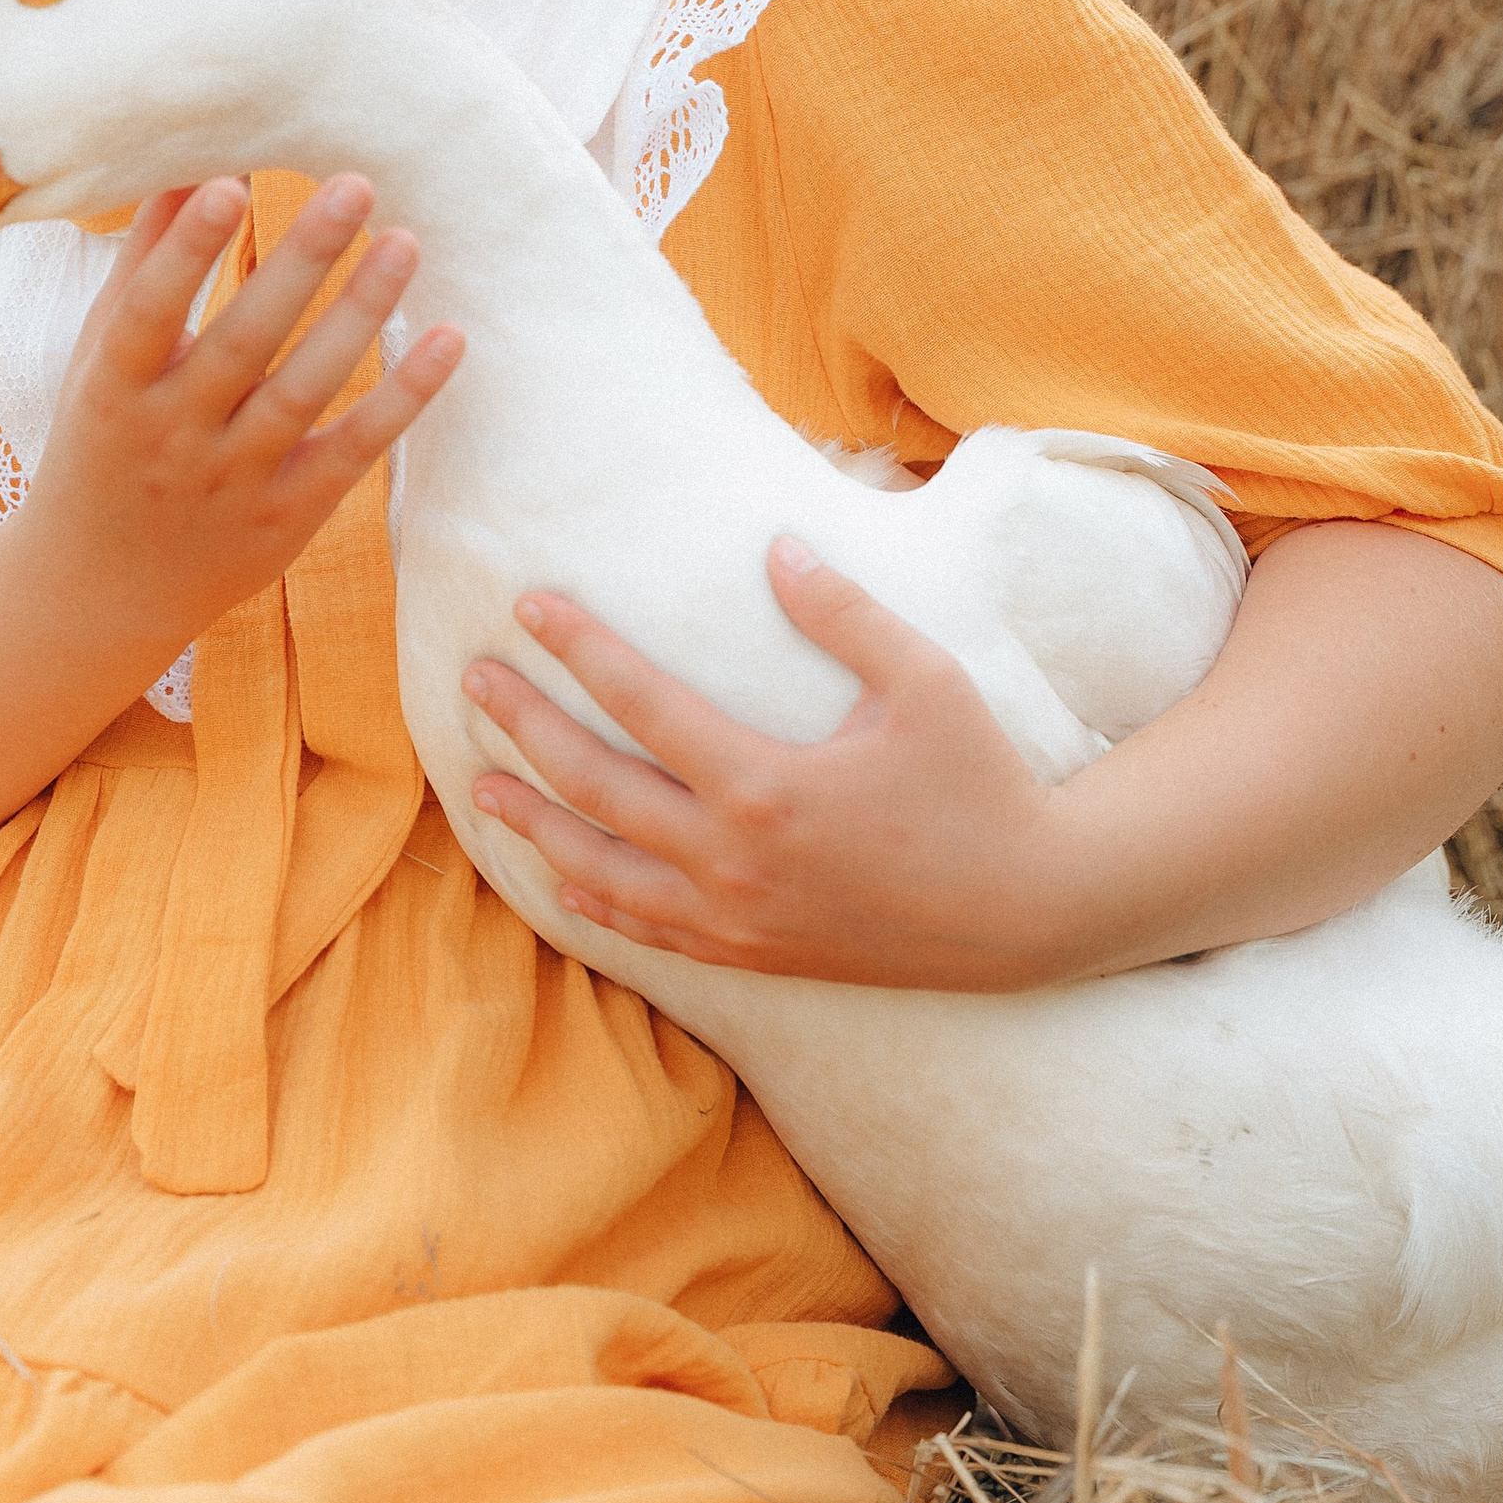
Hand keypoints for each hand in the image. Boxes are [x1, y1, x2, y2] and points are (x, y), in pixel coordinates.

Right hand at [29, 174, 461, 656]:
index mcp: (115, 387)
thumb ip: (143, 265)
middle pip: (243, 342)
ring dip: (360, 314)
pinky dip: (402, 398)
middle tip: (356, 185)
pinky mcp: (289, 515)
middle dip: (301, 262)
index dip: (188, 252)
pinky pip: (354, 449)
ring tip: (405, 243)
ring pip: (304, 391)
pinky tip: (447, 339)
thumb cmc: (103, 443)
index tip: (231, 184)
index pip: (150, 312)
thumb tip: (187, 167)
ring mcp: (233, 480)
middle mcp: (173, 435)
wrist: (101, 587)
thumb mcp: (100, 359)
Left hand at [464, 538, 1050, 990]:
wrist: (1027, 911)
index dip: (579, 648)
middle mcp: (731, 858)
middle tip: (474, 682)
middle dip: (525, 729)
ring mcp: (736, 915)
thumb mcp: (925, 680)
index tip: (531, 605)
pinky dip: (591, 899)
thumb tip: (775, 549)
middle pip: (594, 786)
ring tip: (483, 787)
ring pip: (602, 868)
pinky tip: (559, 875)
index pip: (641, 703)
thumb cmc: (980, 783)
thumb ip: (843, 613)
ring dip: (535, 823)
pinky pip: (646, 929)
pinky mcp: (752, 953)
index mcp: (765, 784)